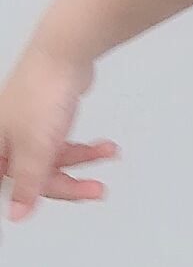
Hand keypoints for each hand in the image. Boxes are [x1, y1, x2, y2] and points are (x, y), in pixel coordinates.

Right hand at [0, 37, 117, 227]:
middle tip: (98, 190)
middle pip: (35, 173)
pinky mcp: (47, 114)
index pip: (14, 184)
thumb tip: (17, 215)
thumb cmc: (43, 92)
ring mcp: (27, 125)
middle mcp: (6, 136)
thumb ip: (28, 183)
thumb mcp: (36, 147)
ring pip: (53, 156)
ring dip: (84, 158)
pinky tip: (103, 146)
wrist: (65, 52)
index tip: (72, 199)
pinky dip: (85, 145)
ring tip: (109, 153)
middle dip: (70, 181)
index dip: (38, 196)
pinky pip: (64, 140)